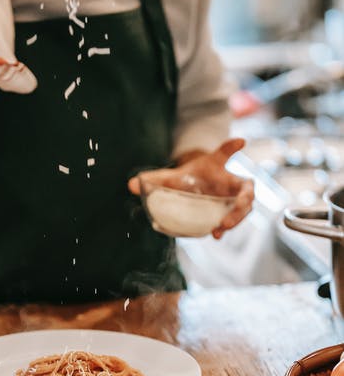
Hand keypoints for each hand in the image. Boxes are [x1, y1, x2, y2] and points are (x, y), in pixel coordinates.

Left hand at [128, 139, 253, 239]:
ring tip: (221, 228)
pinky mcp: (229, 213)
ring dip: (236, 218)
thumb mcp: (171, 178)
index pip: (225, 153)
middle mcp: (230, 182)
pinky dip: (226, 227)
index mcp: (216, 167)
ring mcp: (232, 199)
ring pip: (244, 208)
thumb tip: (130, 184)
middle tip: (233, 210)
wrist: (194, 190)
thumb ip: (155, 180)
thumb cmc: (187, 179)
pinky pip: (233, 220)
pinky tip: (215, 234)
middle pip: (246, 188)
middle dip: (242, 200)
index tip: (240, 141)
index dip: (232, 147)